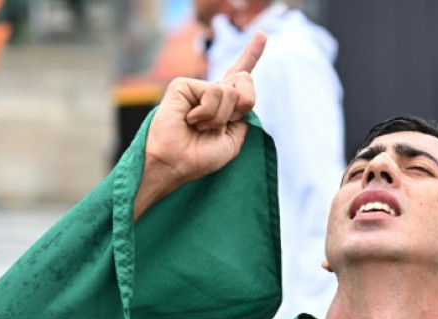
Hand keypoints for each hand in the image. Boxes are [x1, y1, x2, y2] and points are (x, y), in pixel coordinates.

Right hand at [135, 32, 266, 218]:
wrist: (176, 165)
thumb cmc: (200, 157)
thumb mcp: (232, 141)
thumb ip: (243, 117)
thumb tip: (240, 91)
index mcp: (224, 104)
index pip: (240, 77)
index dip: (251, 55)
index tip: (261, 35)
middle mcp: (211, 92)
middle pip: (245, 82)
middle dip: (242, 107)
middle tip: (221, 125)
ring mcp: (196, 87)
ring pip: (230, 91)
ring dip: (220, 118)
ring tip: (200, 127)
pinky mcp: (183, 85)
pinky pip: (213, 93)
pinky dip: (207, 113)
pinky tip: (190, 120)